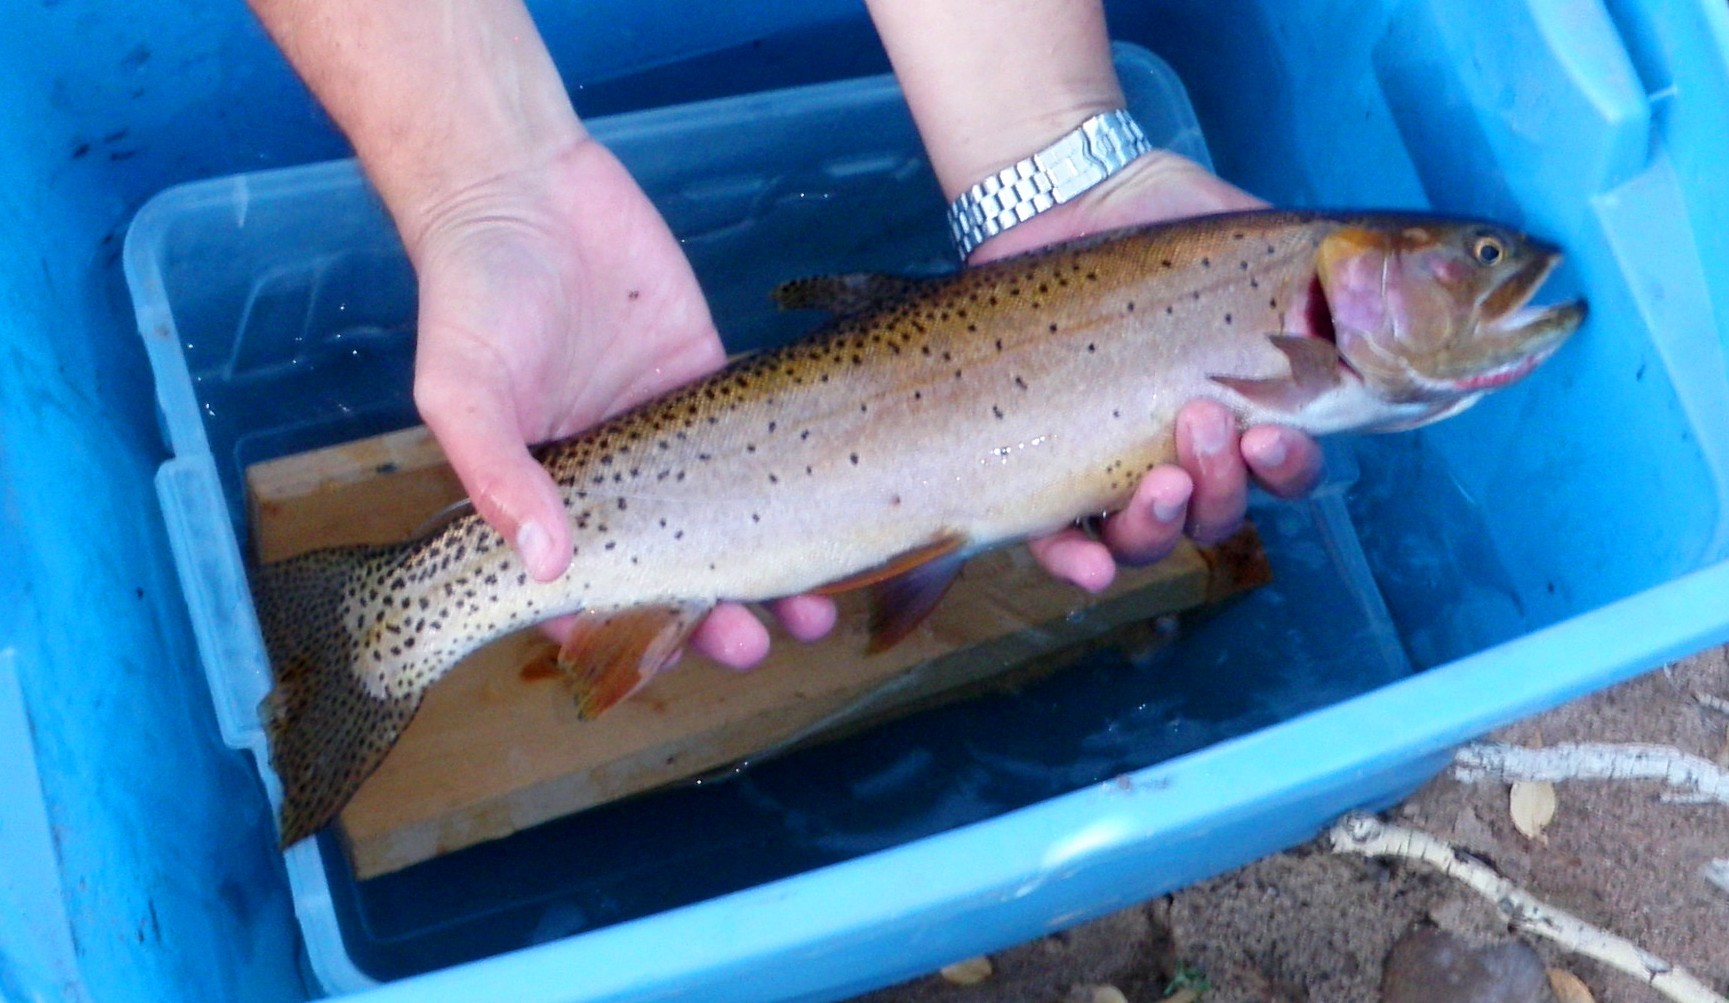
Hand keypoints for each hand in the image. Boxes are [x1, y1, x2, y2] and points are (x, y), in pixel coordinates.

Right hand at [408, 137, 835, 666]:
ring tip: (807, 616)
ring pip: (726, 518)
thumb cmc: (471, 291)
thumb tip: (547, 565)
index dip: (620, 632)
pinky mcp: (710, 376)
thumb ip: (498, 474)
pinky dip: (796, 485)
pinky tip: (832, 522)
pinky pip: (760, 441)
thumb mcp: (461, 390)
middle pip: (670, 564)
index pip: (584, 586)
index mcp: (544, 492)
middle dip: (707, 617)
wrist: (521, 185)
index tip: (658, 663)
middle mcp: (611, 472)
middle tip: (745, 647)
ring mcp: (665, 428)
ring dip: (765, 570)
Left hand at [969, 151, 1324, 588]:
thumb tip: (1400, 278)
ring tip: (1158, 476)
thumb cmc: (1163, 227)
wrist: (1066, 199)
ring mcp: (1108, 468)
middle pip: (1218, 513)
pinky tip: (1092, 565)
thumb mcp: (1249, 238)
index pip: (1282, 470)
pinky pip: (1059, 542)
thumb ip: (1317, 271)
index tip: (1273, 433)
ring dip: (1162, 524)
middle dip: (1221, 483)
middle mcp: (1180, 454)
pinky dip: (1078, 562)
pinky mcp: (1038, 468)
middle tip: (1206, 421)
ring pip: (1149, 539)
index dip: (1287, 468)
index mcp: (1242, 412)